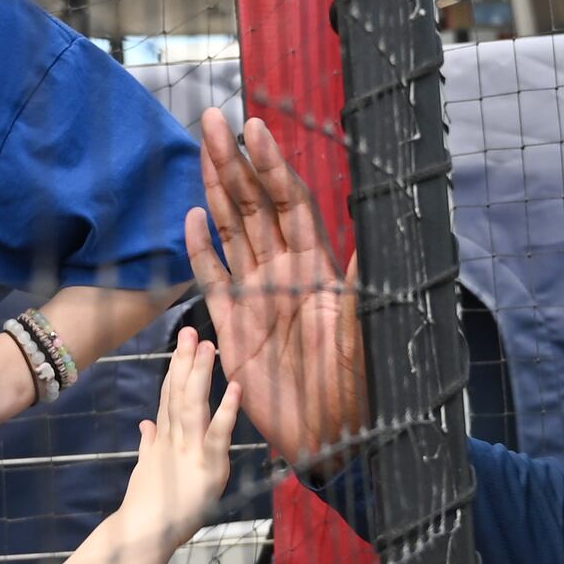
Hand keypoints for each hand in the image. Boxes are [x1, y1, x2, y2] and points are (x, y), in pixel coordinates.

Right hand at [117, 328, 240, 539]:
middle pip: (178, 394)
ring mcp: (189, 451)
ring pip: (193, 406)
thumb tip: (146, 424)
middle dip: (185, 361)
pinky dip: (227, 411)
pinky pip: (217, 435)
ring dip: (201, 374)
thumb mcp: (148, 470)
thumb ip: (149, 445)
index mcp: (164, 440)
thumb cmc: (147, 508)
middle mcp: (175, 440)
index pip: (169, 398)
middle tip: (191, 331)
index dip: (176, 370)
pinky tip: (235, 389)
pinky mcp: (206, 467)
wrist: (143, 533)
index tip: (182, 345)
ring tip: (208, 347)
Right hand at [184, 111, 366, 471]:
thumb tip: (370, 245)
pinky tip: (192, 217)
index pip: (291, 204)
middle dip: (235, 162)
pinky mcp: (235, 326)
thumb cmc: (357, 395)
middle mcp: (286, 274)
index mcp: (318, 271)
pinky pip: (213, 279)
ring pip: (233, 231)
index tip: (255, 129)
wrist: (330, 443)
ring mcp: (258, 297)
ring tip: (202, 147)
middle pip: (256, 206)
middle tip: (214, 120)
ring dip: (217, 189)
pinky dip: (201, 249)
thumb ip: (359, 294)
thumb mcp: (364, 341)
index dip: (272, 167)